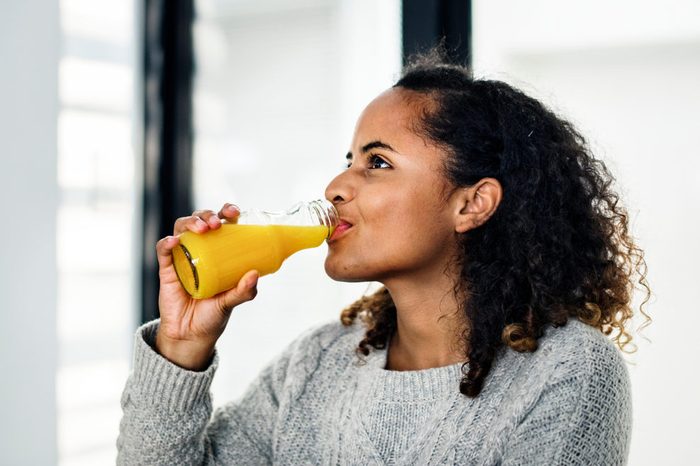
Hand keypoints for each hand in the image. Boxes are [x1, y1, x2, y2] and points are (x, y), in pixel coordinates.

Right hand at [154, 203, 258, 369]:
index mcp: (219, 252)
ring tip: (202, 229)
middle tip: (217, 223)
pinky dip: (167, 243)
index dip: (227, 212)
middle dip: (207, 215)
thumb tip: (254, 274)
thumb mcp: (231, 302)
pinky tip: (174, 242)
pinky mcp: (167, 269)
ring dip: (190, 223)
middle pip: (200, 220)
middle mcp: (200, 250)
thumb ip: (243, 291)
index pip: (222, 224)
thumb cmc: (212, 316)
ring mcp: (182, 257)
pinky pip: (163, 251)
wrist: (190, 336)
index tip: (235, 212)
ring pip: (181, 228)